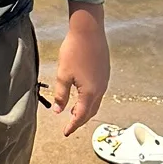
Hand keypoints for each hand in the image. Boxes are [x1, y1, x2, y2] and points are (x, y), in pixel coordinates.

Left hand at [51, 2, 108, 136]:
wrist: (89, 30)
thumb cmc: (74, 51)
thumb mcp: (63, 75)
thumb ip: (60, 95)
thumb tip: (58, 110)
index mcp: (90, 92)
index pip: (81, 115)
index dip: (73, 125)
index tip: (66, 133)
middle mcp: (101, 88)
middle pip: (91, 111)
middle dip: (80, 120)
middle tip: (70, 126)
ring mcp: (104, 80)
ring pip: (96, 102)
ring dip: (86, 110)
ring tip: (74, 113)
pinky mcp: (104, 72)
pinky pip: (99, 92)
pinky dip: (90, 99)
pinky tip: (82, 96)